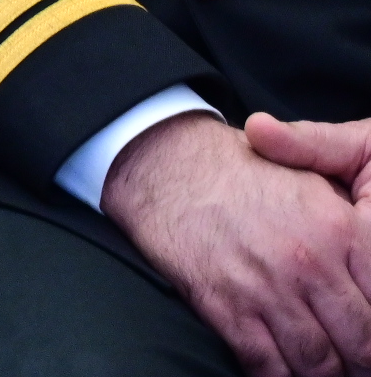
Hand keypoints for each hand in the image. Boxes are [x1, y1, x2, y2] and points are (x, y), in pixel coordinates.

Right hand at [107, 110, 370, 374]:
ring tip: (326, 370)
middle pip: (361, 344)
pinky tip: (286, 372)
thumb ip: (358, 227)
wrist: (166, 163)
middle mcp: (309, 264)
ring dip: (326, 374)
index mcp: (341, 229)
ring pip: (319, 364)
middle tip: (358, 363)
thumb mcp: (316, 181)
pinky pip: (267, 367)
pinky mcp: (224, 306)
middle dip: (363, 362)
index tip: (370, 340)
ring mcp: (265, 288)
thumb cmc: (245, 173)